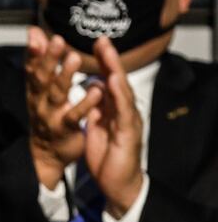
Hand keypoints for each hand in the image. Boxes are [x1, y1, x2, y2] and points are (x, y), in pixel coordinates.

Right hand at [25, 26, 100, 188]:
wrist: (47, 154)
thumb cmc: (47, 114)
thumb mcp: (40, 88)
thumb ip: (40, 60)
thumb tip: (34, 31)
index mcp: (35, 90)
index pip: (32, 67)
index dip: (33, 52)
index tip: (36, 34)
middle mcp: (39, 101)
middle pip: (42, 78)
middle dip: (48, 59)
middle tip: (57, 40)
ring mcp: (51, 115)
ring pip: (57, 94)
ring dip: (65, 76)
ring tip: (75, 58)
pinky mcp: (66, 129)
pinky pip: (75, 115)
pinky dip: (84, 103)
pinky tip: (95, 90)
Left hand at [83, 35, 144, 217]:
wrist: (118, 183)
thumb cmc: (108, 154)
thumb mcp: (98, 126)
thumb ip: (97, 107)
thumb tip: (93, 89)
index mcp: (112, 108)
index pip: (107, 80)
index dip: (101, 62)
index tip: (93, 42)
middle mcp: (122, 110)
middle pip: (116, 80)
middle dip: (109, 59)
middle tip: (101, 38)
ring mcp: (127, 120)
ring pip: (122, 92)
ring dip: (115, 71)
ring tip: (107, 53)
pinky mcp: (128, 133)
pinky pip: (122, 112)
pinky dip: (118, 96)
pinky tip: (112, 83)